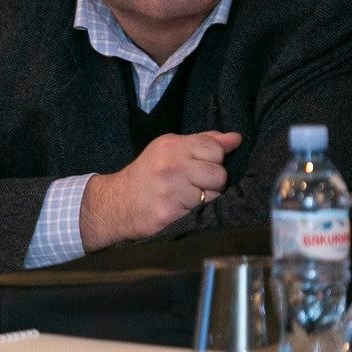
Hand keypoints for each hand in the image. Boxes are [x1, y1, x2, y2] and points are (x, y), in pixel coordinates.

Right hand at [78, 130, 240, 251]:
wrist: (116, 204)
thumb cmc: (147, 176)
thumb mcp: (169, 150)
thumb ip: (202, 142)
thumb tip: (236, 139)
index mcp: (171, 145)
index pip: (215, 148)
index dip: (214, 159)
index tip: (201, 166)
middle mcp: (171, 165)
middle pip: (219, 173)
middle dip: (212, 182)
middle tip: (195, 185)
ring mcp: (170, 189)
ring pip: (214, 195)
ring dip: (207, 199)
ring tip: (189, 199)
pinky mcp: (170, 212)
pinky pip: (203, 212)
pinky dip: (198, 213)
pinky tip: (184, 210)